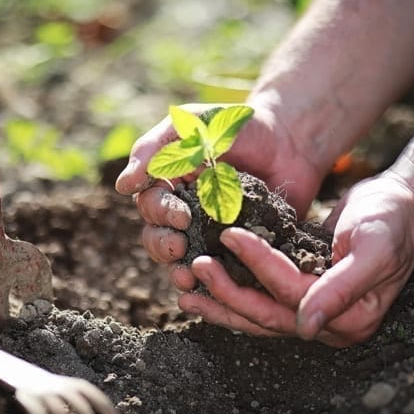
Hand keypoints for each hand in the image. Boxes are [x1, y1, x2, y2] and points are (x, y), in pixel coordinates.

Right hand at [116, 103, 328, 281]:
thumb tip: (123, 186)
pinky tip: (211, 288)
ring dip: (177, 270)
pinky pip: (218, 271)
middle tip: (180, 246)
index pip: (150, 205)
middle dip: (163, 245)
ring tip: (187, 276)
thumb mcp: (194, 125)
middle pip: (158, 237)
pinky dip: (210, 282)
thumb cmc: (237, 127)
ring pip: (180, 260)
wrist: (291, 141)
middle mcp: (184, 212)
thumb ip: (157, 148)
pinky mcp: (237, 249)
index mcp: (168, 184)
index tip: (182, 215)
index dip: (160, 214)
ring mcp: (210, 233)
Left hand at [181, 172, 413, 346]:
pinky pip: (260, 299)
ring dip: (220, 302)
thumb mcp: (374, 250)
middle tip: (196, 266)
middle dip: (227, 292)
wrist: (403, 204)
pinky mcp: (299, 294)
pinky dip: (232, 292)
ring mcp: (312, 312)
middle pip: (266, 314)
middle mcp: (329, 324)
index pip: (291, 294)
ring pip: (257, 315)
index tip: (231, 235)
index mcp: (350, 319)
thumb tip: (307, 329)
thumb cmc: (394, 221)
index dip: (259, 266)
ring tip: (185, 290)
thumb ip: (342, 290)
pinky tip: (205, 286)